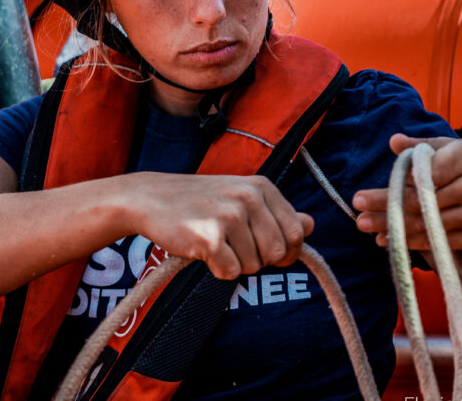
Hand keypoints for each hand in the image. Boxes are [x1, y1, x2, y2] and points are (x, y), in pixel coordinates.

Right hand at [119, 173, 313, 280]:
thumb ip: (277, 213)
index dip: (283, 251)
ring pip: (253, 266)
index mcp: (262, 187)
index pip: (296, 234)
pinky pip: (229, 274)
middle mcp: (249, 198)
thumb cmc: (198, 201)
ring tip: (214, 241)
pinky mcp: (209, 238)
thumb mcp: (241, 197)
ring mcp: (230, 217)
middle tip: (232, 245)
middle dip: (257, 259)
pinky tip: (200, 249)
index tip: (262, 248)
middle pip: (277, 254)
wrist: (150, 198)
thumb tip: (311, 225)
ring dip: (234, 263)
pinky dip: (216, 269)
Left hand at [352, 134, 461, 254]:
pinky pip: (439, 242)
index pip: (422, 176)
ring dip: (395, 230)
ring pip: (429, 225)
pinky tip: (390, 241)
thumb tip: (393, 142)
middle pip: (422, 203)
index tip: (363, 195)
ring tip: (367, 228)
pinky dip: (413, 242)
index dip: (392, 187)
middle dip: (386, 210)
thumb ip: (423, 146)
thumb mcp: (454, 147)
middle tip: (357, 214)